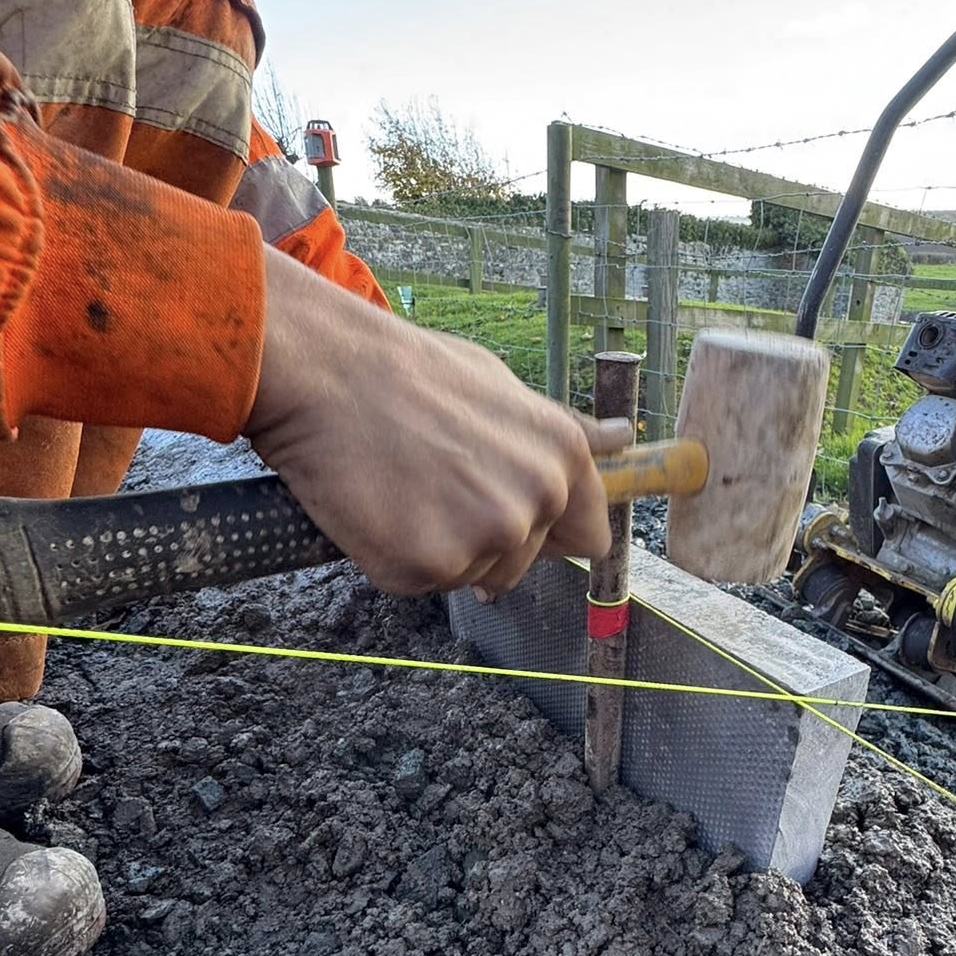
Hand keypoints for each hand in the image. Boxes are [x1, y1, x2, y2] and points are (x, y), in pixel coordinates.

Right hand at [247, 248, 627, 594]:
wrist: (330, 371)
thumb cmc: (411, 374)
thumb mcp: (506, 389)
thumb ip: (563, 431)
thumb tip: (625, 440)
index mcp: (564, 456)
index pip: (590, 537)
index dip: (550, 534)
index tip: (511, 519)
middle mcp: (538, 500)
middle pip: (525, 563)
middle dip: (485, 540)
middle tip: (433, 488)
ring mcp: (486, 537)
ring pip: (475, 577)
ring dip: (443, 550)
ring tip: (406, 490)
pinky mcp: (430, 565)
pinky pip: (423, 583)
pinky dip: (397, 558)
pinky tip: (379, 507)